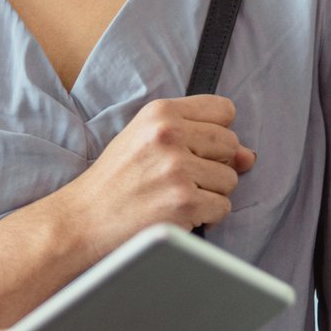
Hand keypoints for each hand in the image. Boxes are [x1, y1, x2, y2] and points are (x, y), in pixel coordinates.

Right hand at [52, 95, 255, 258]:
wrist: (81, 220)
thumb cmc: (115, 181)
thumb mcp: (147, 142)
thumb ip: (197, 139)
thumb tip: (249, 156)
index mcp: (161, 112)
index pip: (224, 110)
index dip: (216, 133)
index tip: (196, 149)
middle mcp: (169, 135)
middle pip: (231, 145)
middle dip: (215, 166)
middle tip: (182, 179)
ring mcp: (177, 169)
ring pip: (230, 179)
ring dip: (210, 194)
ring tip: (174, 197)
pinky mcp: (183, 202)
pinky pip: (223, 207)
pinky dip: (207, 216)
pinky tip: (178, 214)